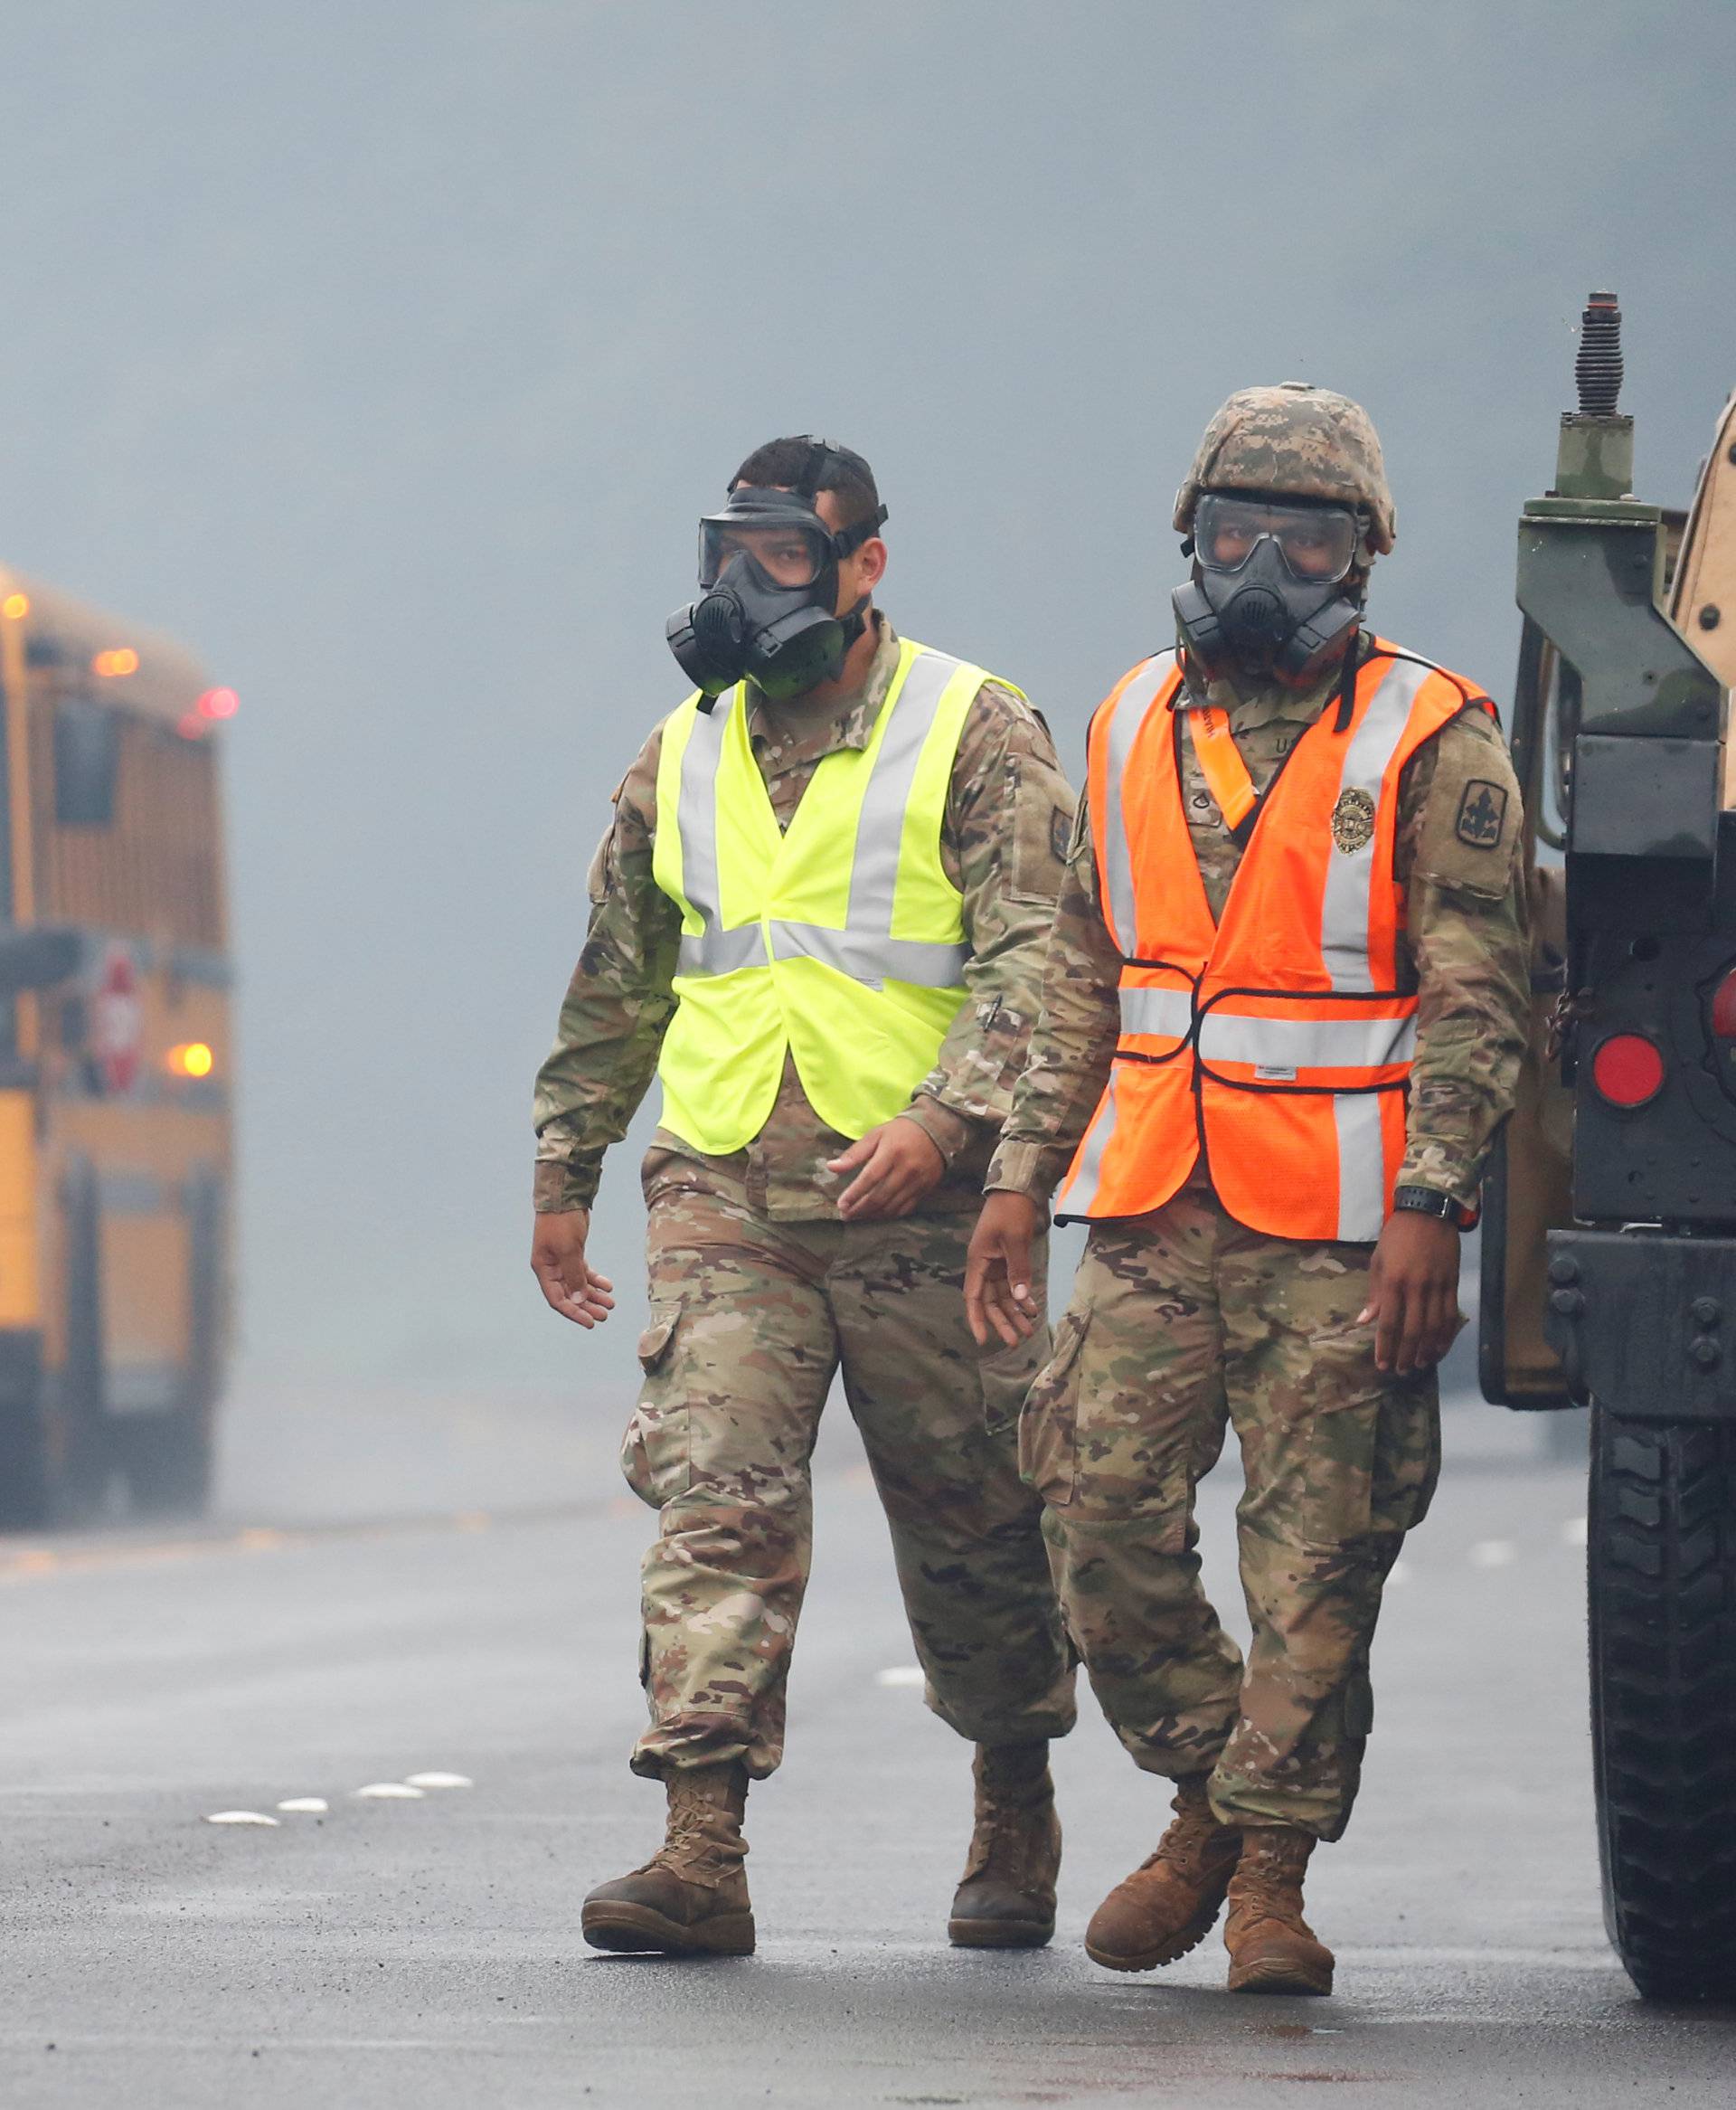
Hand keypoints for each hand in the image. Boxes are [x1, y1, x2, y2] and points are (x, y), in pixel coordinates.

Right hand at [530, 1209, 615, 1327]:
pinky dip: (595, 1280)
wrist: (565, 1196)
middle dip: (587, 1306)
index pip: (558, 1299)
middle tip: (605, 1315)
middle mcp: (551, 1268)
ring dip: (594, 1294)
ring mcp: (562, 1261)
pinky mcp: (572, 1253)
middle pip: (569, 1295)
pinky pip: (583, 1272)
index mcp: (543, 1269)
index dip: (574, 1312)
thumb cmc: (561, 1222)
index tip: (591, 1322)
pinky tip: (608, 1286)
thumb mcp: (569, 1250)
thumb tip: (579, 1301)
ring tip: (610, 1304)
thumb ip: (574, 1276)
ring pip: (578, 1284)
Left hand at [828, 1117, 946, 1221]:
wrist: (937, 1131)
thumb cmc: (901, 1132)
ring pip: (892, 1206)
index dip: (854, 1194)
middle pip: (880, 1197)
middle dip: (860, 1209)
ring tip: (857, 1216)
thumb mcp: (876, 1135)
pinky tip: (876, 1215)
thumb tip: (831, 1167)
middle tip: (845, 1215)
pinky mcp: (924, 1190)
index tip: (841, 1204)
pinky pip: (905, 1209)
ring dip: (872, 1215)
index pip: (870, 1178)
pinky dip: (888, 1215)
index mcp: (892, 1153)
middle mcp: (906, 1170)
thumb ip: (854, 1153)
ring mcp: (917, 1182)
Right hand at [965, 1191, 1044, 1347]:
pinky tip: (1032, 1308)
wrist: (1017, 1188)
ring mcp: (997, 1263)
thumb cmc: (1010, 1211)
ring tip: (1029, 1329)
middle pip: (990, 1301)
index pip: (974, 1297)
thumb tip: (1019, 1297)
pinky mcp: (1009, 1259)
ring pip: (1004, 1295)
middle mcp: (984, 1266)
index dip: (977, 1319)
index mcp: (978, 1261)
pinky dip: (1022, 1296)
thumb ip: (1017, 1269)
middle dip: (1002, 1321)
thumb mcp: (1014, 1240)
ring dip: (1015, 1311)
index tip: (982, 1340)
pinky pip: (1013, 1283)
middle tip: (1016, 1341)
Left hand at [1359, 1210, 1460, 1374]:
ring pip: (1434, 1327)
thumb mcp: (1377, 1261)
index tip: (1381, 1364)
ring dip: (1427, 1350)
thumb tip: (1364, 1321)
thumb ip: (1374, 1294)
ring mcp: (1437, 1287)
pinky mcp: (1452, 1284)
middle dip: (1406, 1354)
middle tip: (1400, 1371)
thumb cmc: (1396, 1237)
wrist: (1428, 1213)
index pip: (1388, 1322)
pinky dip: (1446, 1335)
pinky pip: (1450, 1315)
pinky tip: (1440, 1348)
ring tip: (1420, 1365)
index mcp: (1392, 1282)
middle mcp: (1415, 1288)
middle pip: (1412, 1330)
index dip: (1385, 1346)